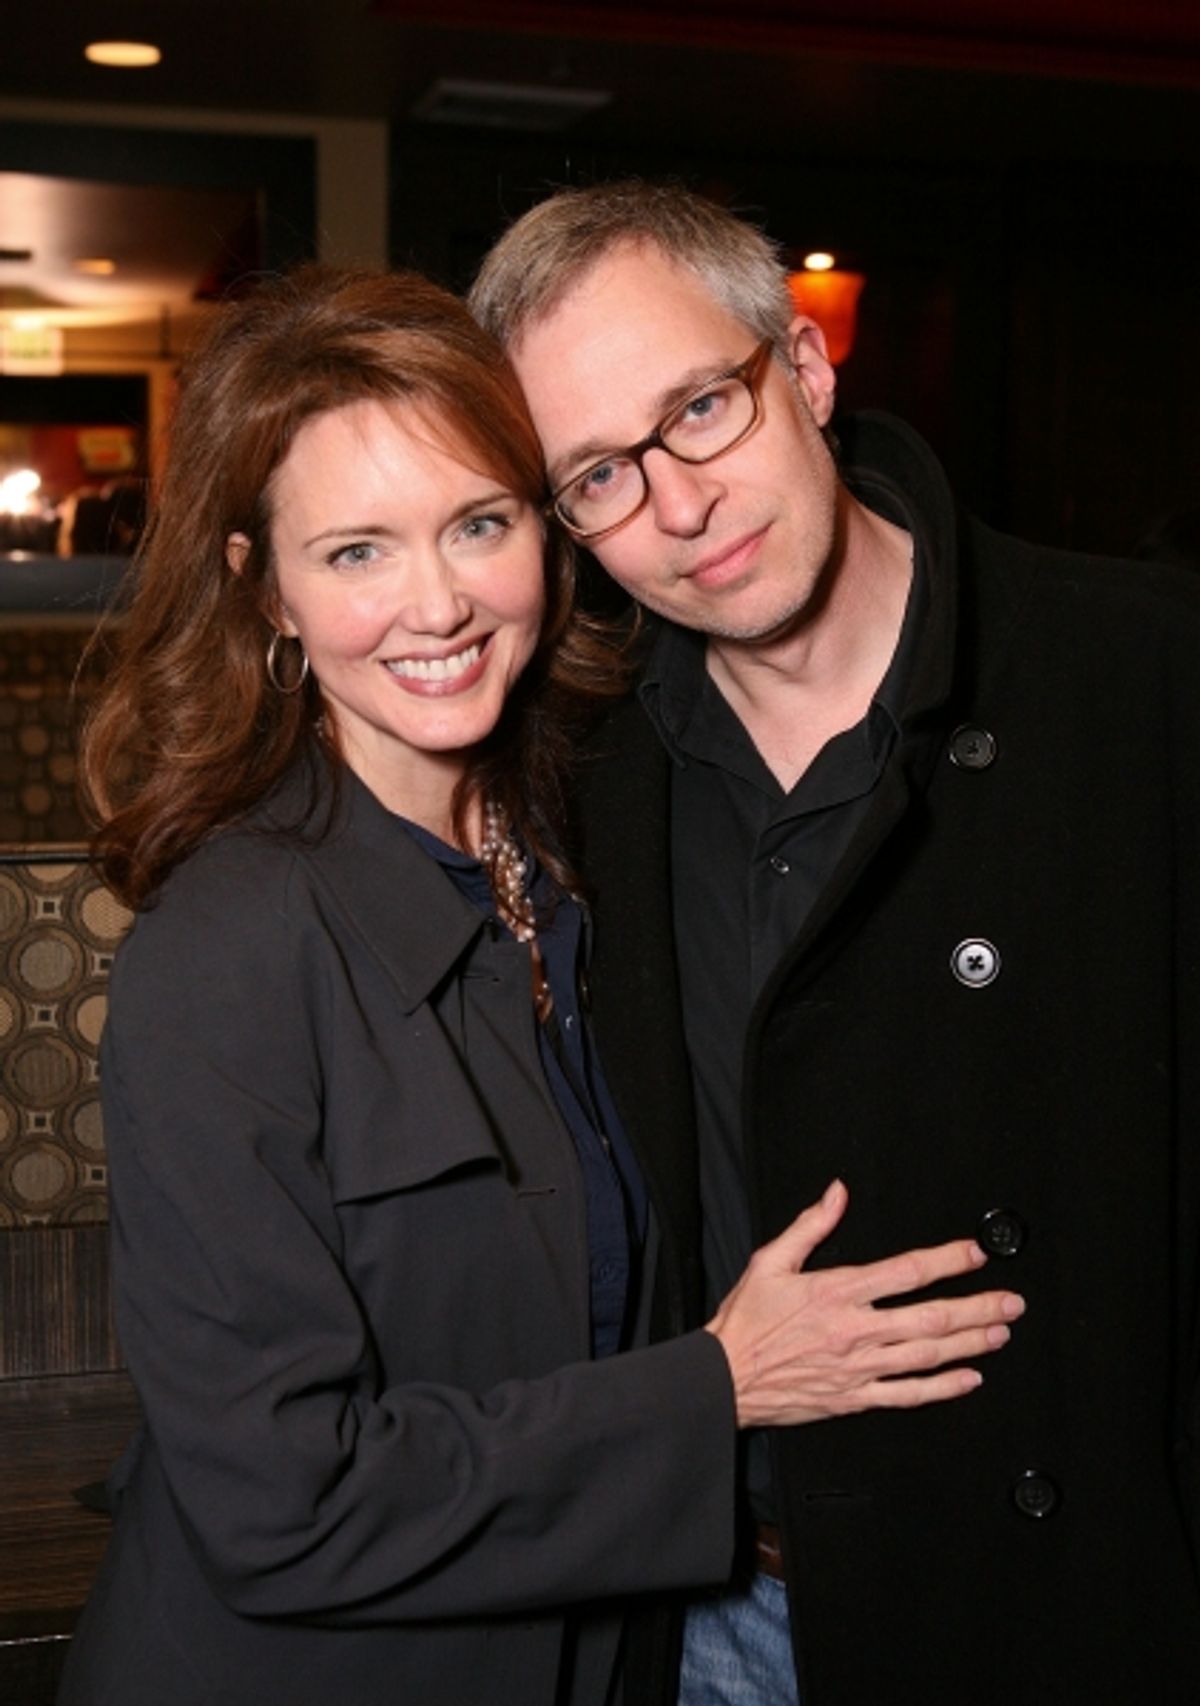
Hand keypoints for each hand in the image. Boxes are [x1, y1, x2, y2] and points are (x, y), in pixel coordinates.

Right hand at [706, 1179, 1024, 1427]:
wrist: (726, 1378)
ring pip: (927, 1356)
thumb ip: (810, 1226)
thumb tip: (836, 1194)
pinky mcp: (855, 1399)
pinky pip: (908, 1395)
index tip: (974, 1254)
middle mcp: (855, 1331)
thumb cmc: (747, 1322)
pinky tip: (968, 1379)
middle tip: (1010, 1301)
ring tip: (1000, 1333)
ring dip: (969, 1344)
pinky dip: (942, 1388)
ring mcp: (859, 1368)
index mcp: (837, 1293)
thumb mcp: (770, 1261)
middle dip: (977, 1307)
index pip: (906, 1272)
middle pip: (930, 1317)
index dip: (946, 1261)